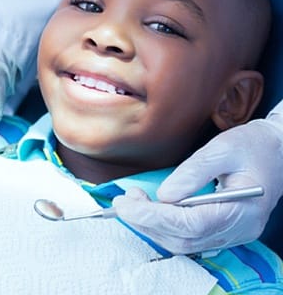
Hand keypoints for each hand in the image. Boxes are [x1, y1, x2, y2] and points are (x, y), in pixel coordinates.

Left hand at [113, 119, 282, 253]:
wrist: (276, 151)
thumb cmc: (252, 146)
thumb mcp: (222, 149)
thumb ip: (193, 172)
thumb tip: (163, 194)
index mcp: (242, 210)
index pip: (190, 225)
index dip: (154, 216)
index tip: (126, 203)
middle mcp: (238, 229)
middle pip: (184, 239)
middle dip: (147, 222)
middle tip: (122, 202)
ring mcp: (232, 233)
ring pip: (183, 243)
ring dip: (152, 226)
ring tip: (132, 202)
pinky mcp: (223, 228)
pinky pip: (189, 237)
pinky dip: (164, 226)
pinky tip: (149, 210)